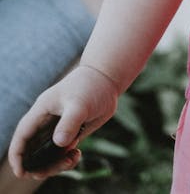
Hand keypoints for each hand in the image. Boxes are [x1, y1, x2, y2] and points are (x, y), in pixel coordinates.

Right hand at [8, 65, 118, 179]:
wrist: (107, 81)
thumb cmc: (90, 86)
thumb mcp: (80, 103)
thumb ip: (69, 122)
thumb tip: (59, 143)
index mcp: (41, 112)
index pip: (22, 135)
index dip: (17, 155)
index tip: (21, 172)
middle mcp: (46, 123)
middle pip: (33, 152)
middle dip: (40, 165)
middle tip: (55, 167)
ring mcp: (57, 130)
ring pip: (47, 156)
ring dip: (55, 164)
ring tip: (71, 159)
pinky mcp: (69, 134)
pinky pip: (62, 154)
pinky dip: (66, 160)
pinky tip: (77, 155)